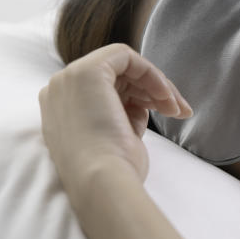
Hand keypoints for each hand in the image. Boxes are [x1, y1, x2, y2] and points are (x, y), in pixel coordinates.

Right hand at [38, 43, 191, 197]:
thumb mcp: (118, 136)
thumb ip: (123, 114)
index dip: (140, 97)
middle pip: (117, 76)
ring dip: (157, 85)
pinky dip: (151, 73)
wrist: (102, 182)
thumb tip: (144, 103)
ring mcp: (69, 79)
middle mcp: (60, 90)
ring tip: (177, 110)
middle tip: (179, 110)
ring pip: (124, 66)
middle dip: (153, 90)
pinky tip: (166, 96)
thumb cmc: (113, 171)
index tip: (166, 112)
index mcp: (62, 109)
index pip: (107, 90)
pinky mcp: (87, 71)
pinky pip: (125, 56)